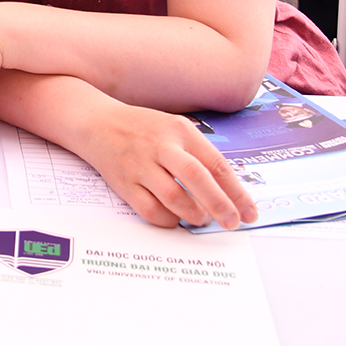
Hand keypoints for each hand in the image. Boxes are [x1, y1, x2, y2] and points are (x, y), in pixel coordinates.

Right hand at [68, 104, 257, 229]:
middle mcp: (160, 146)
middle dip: (219, 204)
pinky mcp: (123, 183)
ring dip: (193, 214)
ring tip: (202, 219)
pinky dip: (167, 220)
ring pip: (173, 196)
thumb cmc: (142, 129)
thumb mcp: (174, 128)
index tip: (249, 212)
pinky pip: (149, 209)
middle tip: (232, 223)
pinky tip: (175, 219)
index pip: (215, 163)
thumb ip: (199, 154)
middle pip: (196, 177)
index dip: (237, 192)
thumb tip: (229, 191)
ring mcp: (140, 165)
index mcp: (179, 131)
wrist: (96, 123)